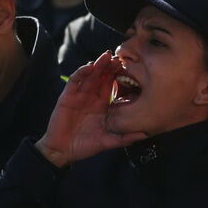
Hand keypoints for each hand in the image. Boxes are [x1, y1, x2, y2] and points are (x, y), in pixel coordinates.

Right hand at [35, 51, 145, 167]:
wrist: (63, 151)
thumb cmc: (85, 146)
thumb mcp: (108, 141)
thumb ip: (125, 138)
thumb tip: (144, 134)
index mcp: (103, 104)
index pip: (113, 86)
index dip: (120, 76)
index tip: (131, 68)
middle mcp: (92, 97)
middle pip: (102, 77)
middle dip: (110, 66)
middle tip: (120, 57)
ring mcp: (79, 95)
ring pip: (90, 75)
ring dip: (98, 65)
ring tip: (107, 56)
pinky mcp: (67, 96)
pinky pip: (75, 81)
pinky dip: (82, 72)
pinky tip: (90, 66)